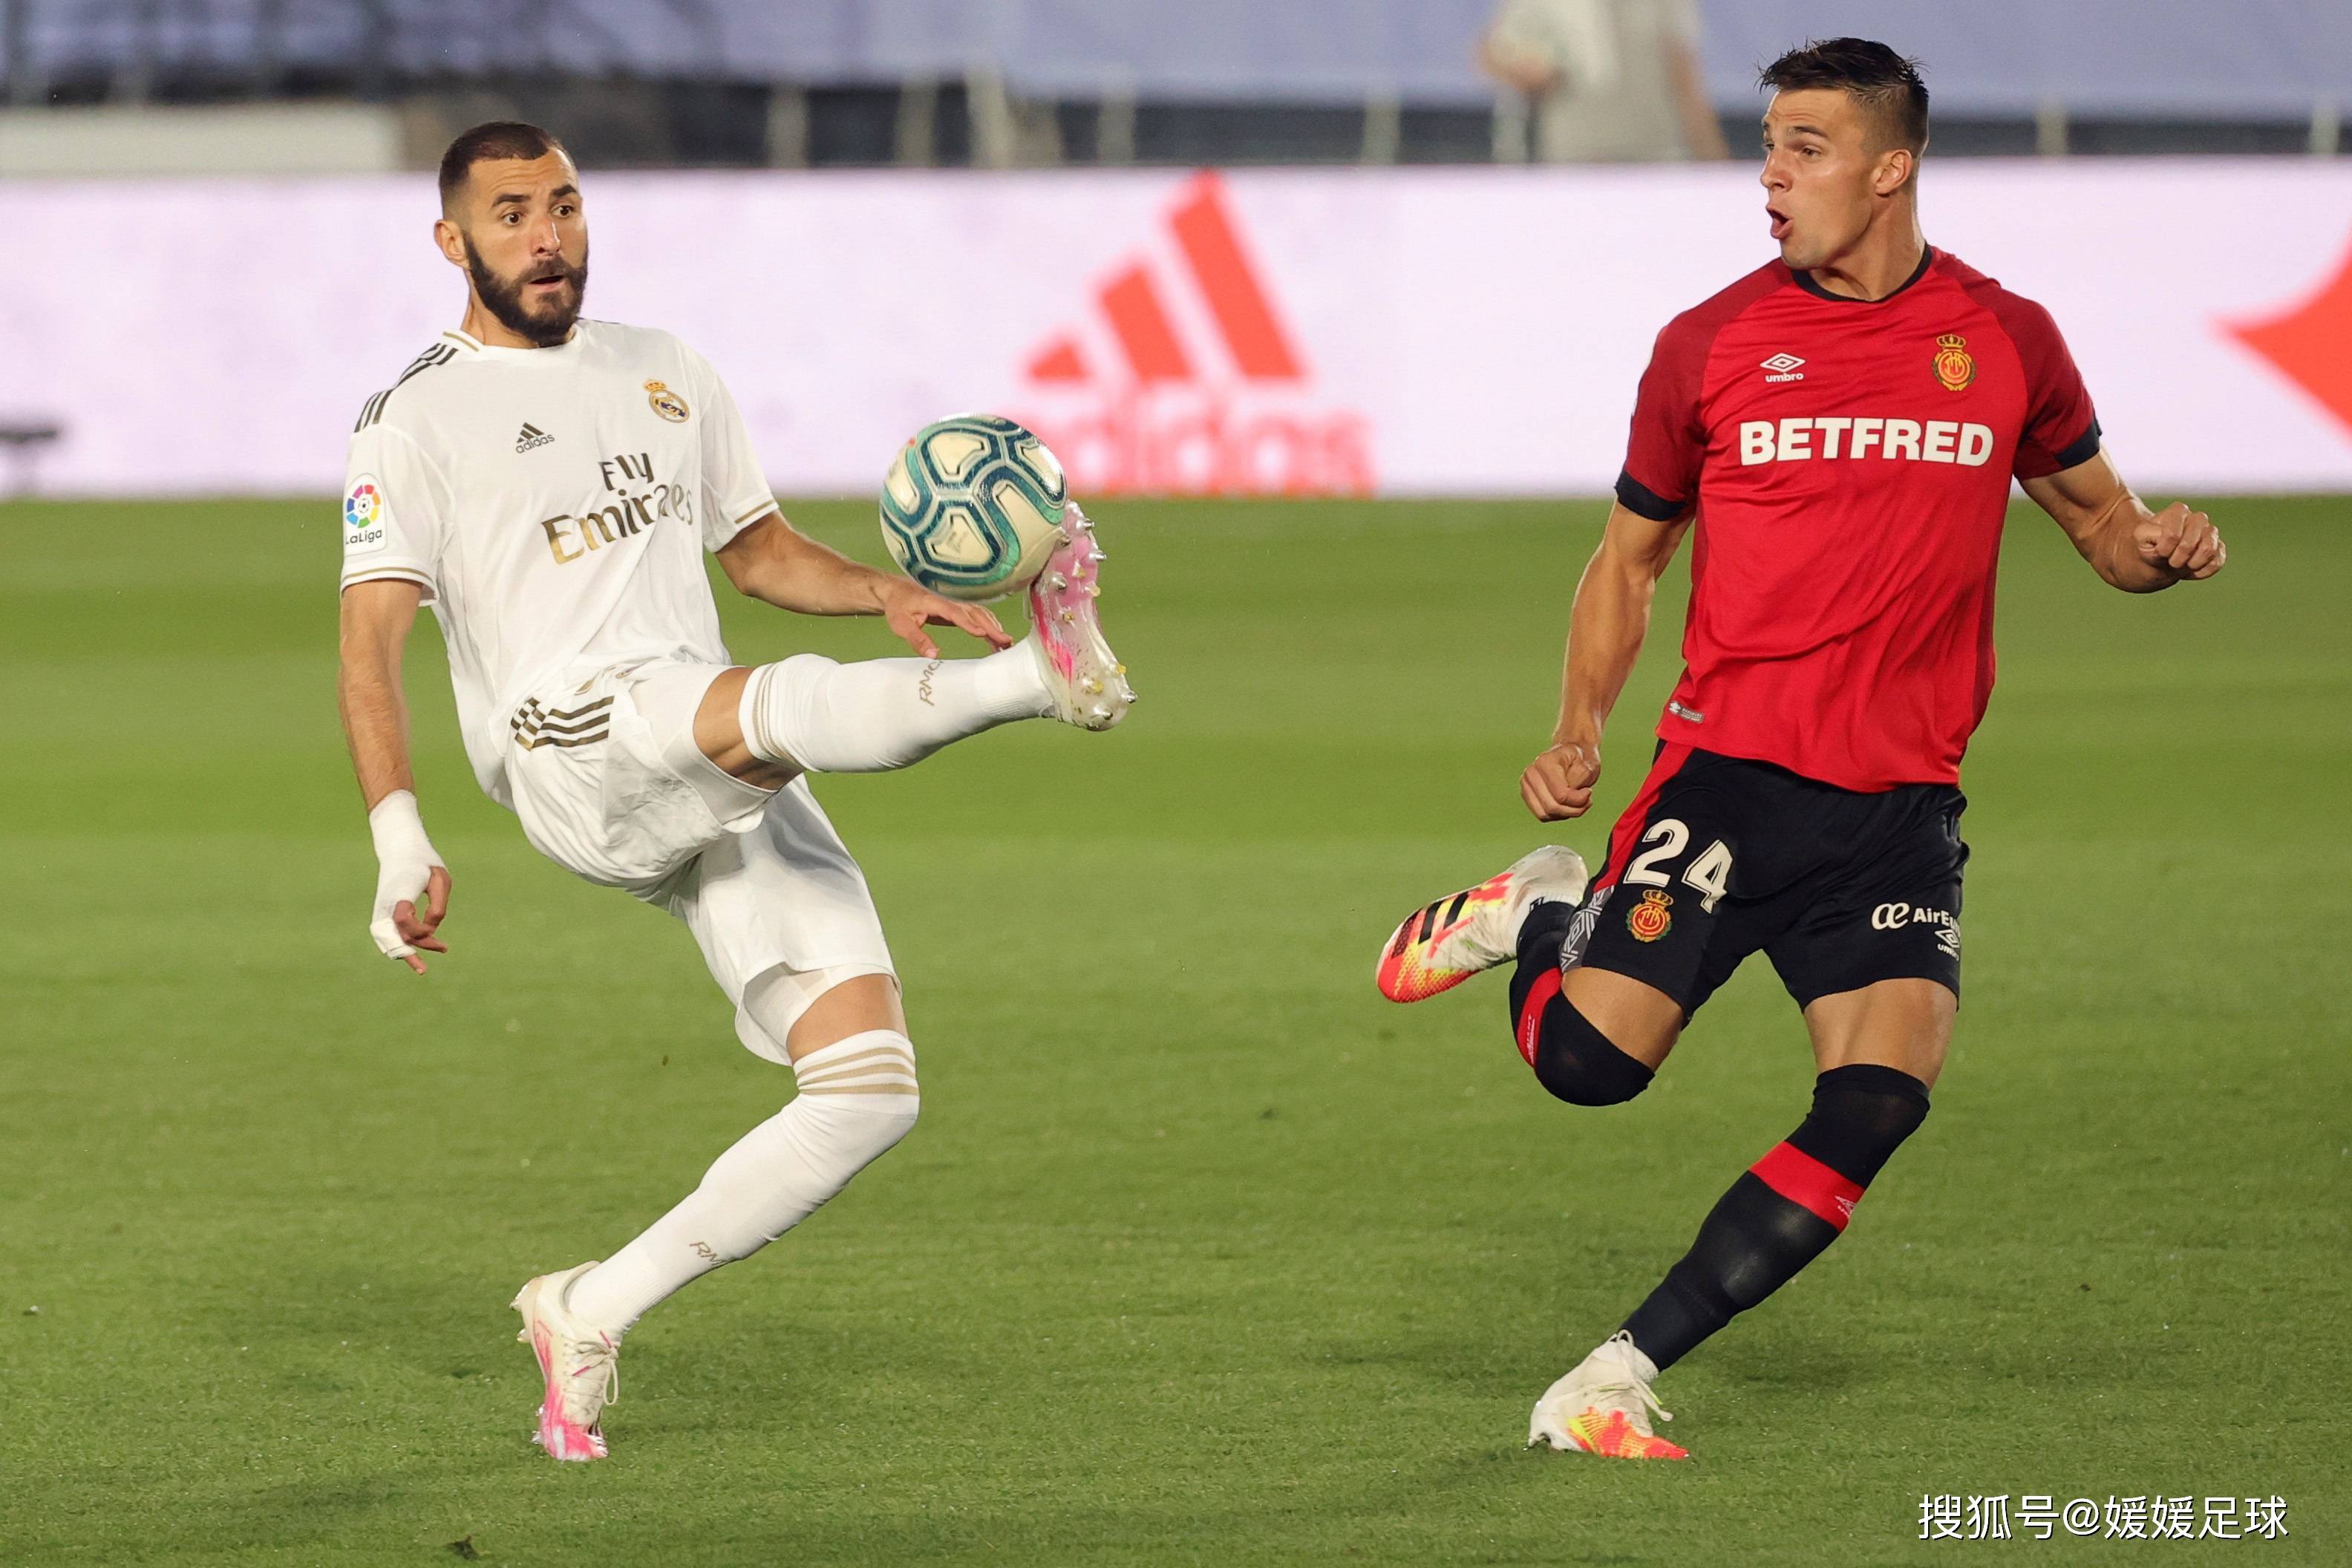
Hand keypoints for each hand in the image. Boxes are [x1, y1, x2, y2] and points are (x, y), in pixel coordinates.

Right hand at [367, 790, 449, 974]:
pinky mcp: (381, 912)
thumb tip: (430, 930)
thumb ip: (438, 906)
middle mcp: (386, 904)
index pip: (404, 921)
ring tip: (421, 967)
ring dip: (404, 952)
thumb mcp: (440, 880)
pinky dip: (397, 946)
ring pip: (387, 940)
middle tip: (435, 959)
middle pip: (394, 937)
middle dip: (413, 952)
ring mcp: (381, 909)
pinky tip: (410, 954)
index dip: (421, 930)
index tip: (436, 930)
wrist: (400, 849)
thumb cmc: (424, 864)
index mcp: (400, 893)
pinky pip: (385, 935)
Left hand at [879, 580, 1013, 656]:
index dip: (968, 622)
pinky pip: (978, 615)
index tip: (981, 634)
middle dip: (991, 626)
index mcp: (935, 600)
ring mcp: (957, 601)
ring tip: (1006, 644)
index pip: (955, 611)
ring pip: (980, 613)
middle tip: (1004, 642)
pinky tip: (997, 639)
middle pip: (974, 611)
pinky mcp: (960, 606)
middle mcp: (950, 598)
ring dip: (994, 627)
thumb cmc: (898, 606)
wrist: (897, 591)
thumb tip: (933, 655)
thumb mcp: (901, 625)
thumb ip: (917, 639)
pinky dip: (990, 626)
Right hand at [1522, 739, 1601, 821]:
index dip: (1579, 800)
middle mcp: (1531, 773)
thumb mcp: (1588, 767)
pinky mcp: (1527, 796)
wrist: (1571, 755)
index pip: (1561, 795)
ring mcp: (1526, 785)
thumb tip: (1567, 799)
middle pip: (1552, 807)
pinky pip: (1543, 815)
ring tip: (1577, 802)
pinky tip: (1567, 804)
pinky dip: (1558, 814)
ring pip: (1545, 814)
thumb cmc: (1581, 760)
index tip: (1588, 791)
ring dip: (1566, 813)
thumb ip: (1578, 783)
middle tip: (1586, 800)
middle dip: (1573, 809)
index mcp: (1545, 762)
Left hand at [2132, 503, 2223, 580]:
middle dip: (2176, 559)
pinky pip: (2217, 563)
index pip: (2173, 535)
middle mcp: (2198, 518)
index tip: (2158, 551)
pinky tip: (2190, 569)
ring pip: (2208, 550)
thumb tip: (2171, 535)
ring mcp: (2210, 533)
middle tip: (2169, 561)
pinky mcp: (2219, 548)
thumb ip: (2150, 532)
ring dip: (2191, 564)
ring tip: (2180, 565)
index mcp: (2178, 511)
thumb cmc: (2148, 546)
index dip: (2163, 550)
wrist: (2156, 560)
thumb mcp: (2140, 537)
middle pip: (2191, 543)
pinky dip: (2201, 571)